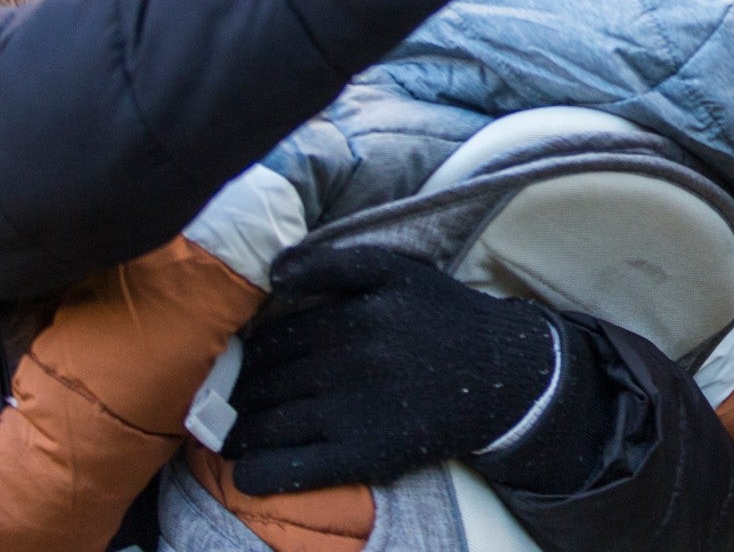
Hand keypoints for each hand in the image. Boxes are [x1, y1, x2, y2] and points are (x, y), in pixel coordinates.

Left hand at [223, 242, 558, 495]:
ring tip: (232, 435)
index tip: (240, 368)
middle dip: (239, 395)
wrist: (503, 373)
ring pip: (270, 423)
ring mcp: (354, 413)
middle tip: (230, 403)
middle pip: (265, 383)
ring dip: (240, 431)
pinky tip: (246, 468)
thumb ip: (334, 263)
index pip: (272, 342)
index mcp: (351, 318)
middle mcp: (348, 363)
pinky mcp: (366, 455)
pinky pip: (294, 467)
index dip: (247, 357)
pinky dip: (259, 470)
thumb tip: (274, 271)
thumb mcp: (397, 270)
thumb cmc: (443, 316)